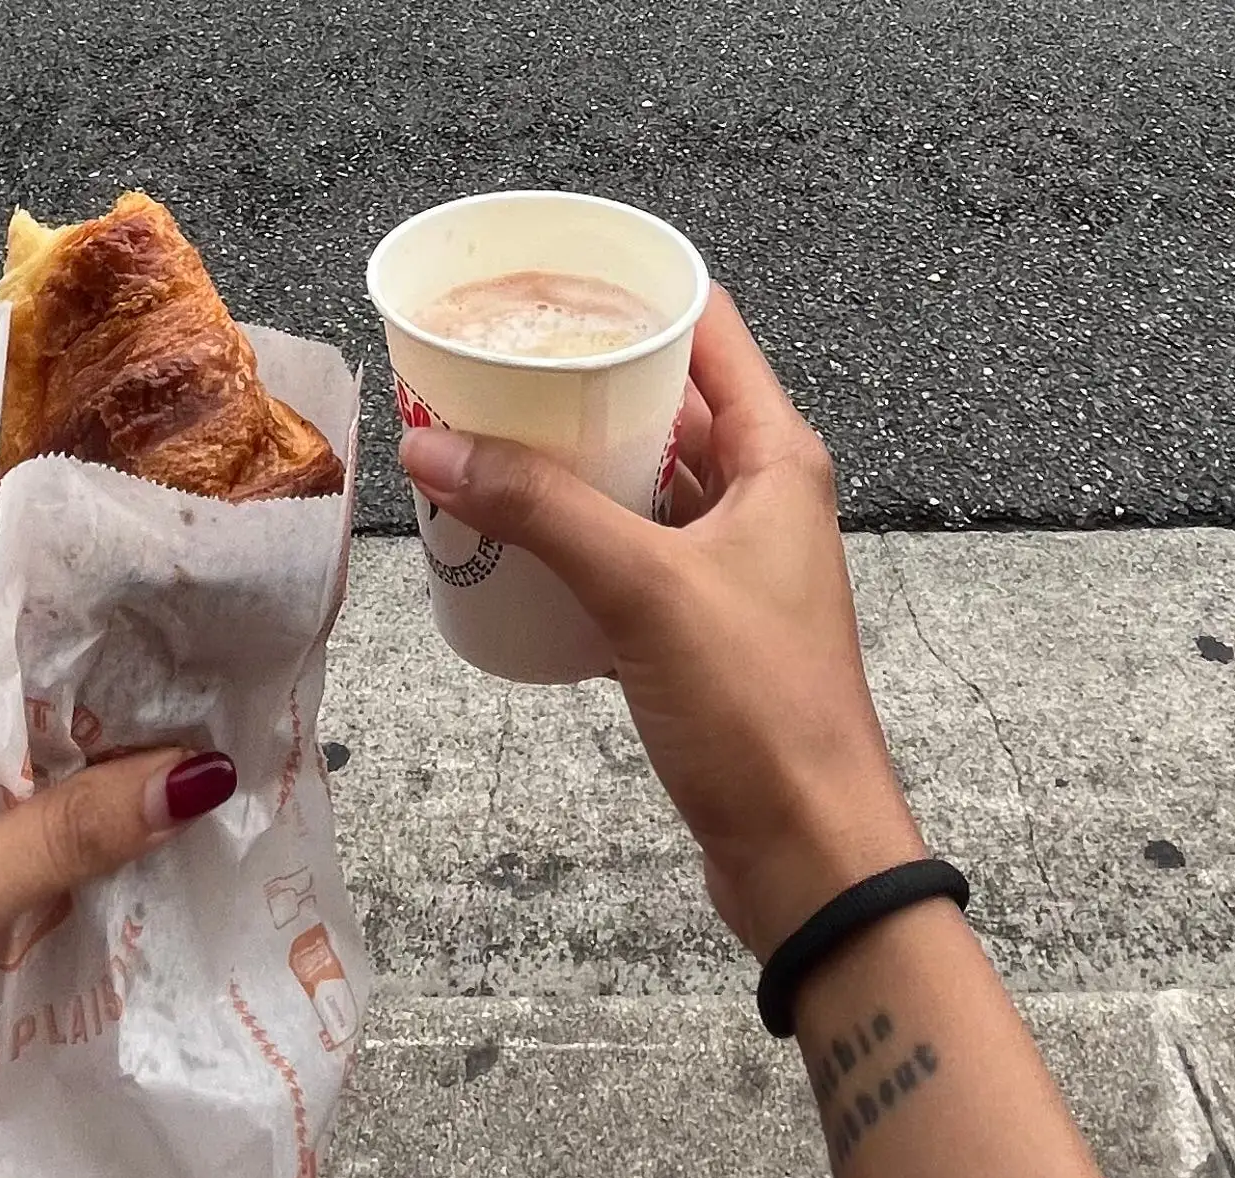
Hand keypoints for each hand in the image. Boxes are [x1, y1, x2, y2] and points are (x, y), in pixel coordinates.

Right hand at [400, 285, 923, 956]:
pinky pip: (625, 557)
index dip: (627, 291)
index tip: (538, 274)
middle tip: (478, 363)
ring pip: (637, 485)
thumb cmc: (757, 708)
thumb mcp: (643, 588)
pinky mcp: (698, 629)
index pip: (704, 329)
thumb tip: (430, 446)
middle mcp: (758, 497)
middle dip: (572, 381)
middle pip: (661, 404)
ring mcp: (728, 564)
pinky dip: (571, 543)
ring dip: (565, 466)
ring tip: (474, 442)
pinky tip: (508, 546)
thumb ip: (540, 509)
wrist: (804, 846)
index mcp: (775, 456)